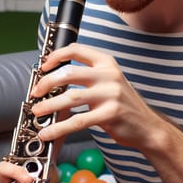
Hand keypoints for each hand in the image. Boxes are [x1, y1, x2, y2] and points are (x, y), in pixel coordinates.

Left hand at [30, 43, 160, 149]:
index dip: (56, 56)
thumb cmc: (124, 106)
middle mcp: (109, 75)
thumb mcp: (109, 83)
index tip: (43, 66)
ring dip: (48, 106)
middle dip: (46, 83)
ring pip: (70, 97)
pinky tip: (48, 133)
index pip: (76, 50)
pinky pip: (78, 121)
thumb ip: (88, 78)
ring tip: (37, 112)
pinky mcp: (110, 114)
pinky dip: (59, 128)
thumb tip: (55, 80)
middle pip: (68, 73)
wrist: (147, 127)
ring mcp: (111, 94)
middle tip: (35, 93)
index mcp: (107, 64)